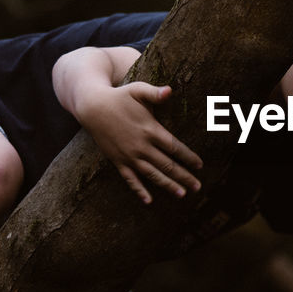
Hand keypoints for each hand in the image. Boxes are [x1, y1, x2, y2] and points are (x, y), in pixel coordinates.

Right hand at [76, 82, 202, 203]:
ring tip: (182, 194)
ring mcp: (129, 155)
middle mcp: (141, 146)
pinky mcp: (118, 161)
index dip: (188, 157)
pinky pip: (130, 179)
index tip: (200, 165)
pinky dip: (139, 190)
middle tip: (198, 187)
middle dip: (184, 176)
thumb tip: (170, 90)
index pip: (174, 147)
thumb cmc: (119, 96)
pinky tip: (148, 201)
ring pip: (152, 174)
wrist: (92, 107)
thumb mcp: (138, 90)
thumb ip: (155, 93)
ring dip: (167, 185)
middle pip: (167, 164)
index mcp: (150, 129)